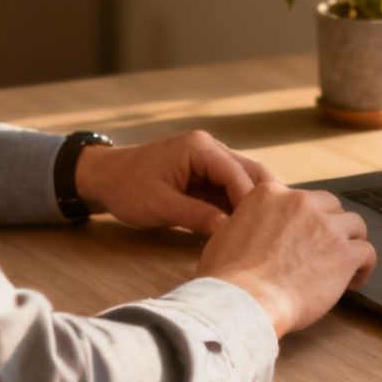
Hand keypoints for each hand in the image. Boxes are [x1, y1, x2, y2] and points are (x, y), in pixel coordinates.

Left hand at [73, 130, 275, 234]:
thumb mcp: (160, 205)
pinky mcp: (207, 174)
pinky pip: (230, 190)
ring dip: (253, 205)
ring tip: (267, 233)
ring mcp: (210, 160)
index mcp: (200, 148)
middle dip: (264, 200)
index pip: (238, 173)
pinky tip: (248, 229)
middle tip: (276, 232)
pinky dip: (239, 207)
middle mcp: (211, 148)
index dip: (251, 202)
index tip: (262, 229)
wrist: (105, 177)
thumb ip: (195, 215)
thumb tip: (228, 229)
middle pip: (251, 172)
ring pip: (245, 181)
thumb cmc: (127, 188)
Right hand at [195, 183, 374, 336]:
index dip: (304, 219)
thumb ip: (248, 221)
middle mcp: (301, 202)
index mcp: (270, 194)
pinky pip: (367, 251)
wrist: (244, 301)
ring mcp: (326, 226)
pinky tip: (353, 281)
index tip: (302, 237)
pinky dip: (363, 266)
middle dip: (330, 226)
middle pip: (330, 206)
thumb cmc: (228, 277)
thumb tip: (253, 229)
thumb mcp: (225, 233)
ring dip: (350, 243)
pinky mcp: (345, 252)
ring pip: (354, 224)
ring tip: (344, 265)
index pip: (299, 198)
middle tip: (325, 250)